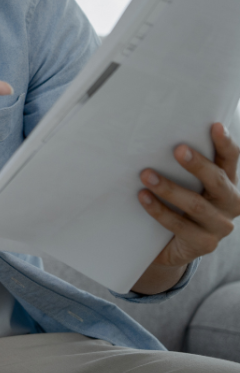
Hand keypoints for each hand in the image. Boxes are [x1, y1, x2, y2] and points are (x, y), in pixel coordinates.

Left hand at [132, 122, 239, 294]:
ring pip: (196, 205)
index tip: (214, 126)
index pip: (229, 160)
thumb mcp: (184, 183)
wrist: (169, 246)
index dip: (225, 144)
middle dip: (198, 165)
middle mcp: (229, 203)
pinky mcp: (204, 244)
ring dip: (170, 188)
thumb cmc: (176, 204)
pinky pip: (179, 225)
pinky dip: (159, 210)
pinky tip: (143, 197)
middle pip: (217, 181)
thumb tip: (156, 135)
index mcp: (227, 183)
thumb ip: (179, 166)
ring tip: (146, 174)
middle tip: (178, 149)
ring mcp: (219, 226)